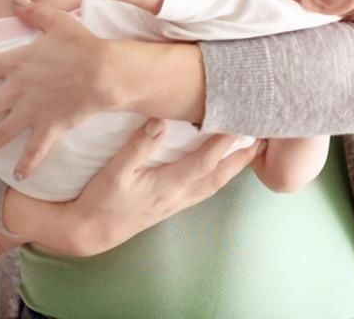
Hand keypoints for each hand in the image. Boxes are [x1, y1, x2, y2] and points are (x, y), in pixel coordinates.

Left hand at [0, 0, 114, 179]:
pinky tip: (20, 175)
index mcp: (16, 62)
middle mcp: (17, 89)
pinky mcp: (49, 128)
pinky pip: (34, 152)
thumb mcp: (57, 21)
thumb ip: (34, 11)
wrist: (104, 72)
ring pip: (0, 134)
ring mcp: (31, 112)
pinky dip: (26, 166)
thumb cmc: (83, 45)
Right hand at [72, 119, 265, 254]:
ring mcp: (175, 203)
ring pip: (214, 184)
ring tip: (252, 151)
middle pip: (219, 176)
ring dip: (235, 167)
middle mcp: (177, 196)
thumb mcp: (114, 172)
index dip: (224, 144)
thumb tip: (160, 121)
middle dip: (242, 158)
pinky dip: (219, 176)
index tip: (241, 125)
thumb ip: (138, 146)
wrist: (90, 232)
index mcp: (167, 186)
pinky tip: (223, 169)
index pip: (204, 162)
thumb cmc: (100, 200)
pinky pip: (204, 189)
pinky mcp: (170, 205)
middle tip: (263, 139)